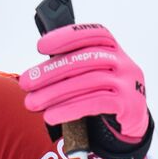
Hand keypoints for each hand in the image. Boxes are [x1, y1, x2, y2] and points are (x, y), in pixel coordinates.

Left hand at [18, 24, 153, 158]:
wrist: (131, 124)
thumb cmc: (105, 95)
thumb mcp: (91, 76)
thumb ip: (71, 69)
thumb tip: (35, 75)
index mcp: (113, 50)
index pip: (92, 34)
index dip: (66, 36)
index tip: (40, 46)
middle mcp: (124, 62)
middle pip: (85, 60)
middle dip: (51, 71)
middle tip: (26, 83)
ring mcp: (129, 83)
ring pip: (88, 82)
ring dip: (55, 93)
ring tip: (33, 103)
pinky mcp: (130, 104)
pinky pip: (96, 103)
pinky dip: (70, 109)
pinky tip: (52, 115)